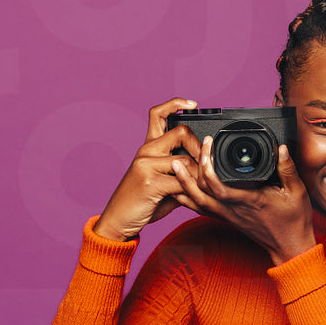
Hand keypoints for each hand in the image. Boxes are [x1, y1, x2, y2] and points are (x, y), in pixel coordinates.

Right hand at [92, 98, 202, 241]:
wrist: (118, 220)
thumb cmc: (142, 202)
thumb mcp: (163, 183)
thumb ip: (181, 173)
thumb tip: (207, 170)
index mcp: (148, 147)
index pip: (158, 114)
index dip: (176, 104)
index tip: (193, 105)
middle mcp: (145, 151)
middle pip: (181, 132)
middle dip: (200, 148)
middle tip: (206, 164)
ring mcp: (145, 165)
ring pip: (186, 161)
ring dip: (200, 177)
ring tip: (202, 189)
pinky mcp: (150, 183)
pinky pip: (181, 182)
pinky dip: (191, 191)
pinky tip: (191, 198)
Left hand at [172, 135, 316, 265]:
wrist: (290, 246)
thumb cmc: (293, 221)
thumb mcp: (296, 191)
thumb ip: (287, 168)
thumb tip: (282, 149)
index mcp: (248, 200)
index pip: (219, 186)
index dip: (207, 166)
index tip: (207, 146)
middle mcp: (234, 209)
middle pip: (201, 193)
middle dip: (189, 172)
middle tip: (184, 151)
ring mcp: (229, 215)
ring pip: (198, 202)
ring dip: (183, 185)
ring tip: (174, 166)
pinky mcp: (228, 219)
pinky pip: (203, 209)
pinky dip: (189, 199)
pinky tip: (181, 190)